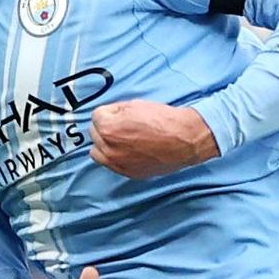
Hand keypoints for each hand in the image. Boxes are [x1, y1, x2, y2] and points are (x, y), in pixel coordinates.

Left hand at [90, 101, 217, 177]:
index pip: (96, 116)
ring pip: (97, 152)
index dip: (111, 112)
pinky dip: (115, 156)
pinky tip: (127, 150)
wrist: (183, 140)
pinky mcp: (128, 173)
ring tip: (121, 138)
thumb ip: (115, 111)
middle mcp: (109, 149)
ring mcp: (118, 164)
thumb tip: (107, 116)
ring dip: (105, 144)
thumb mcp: (135, 105)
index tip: (120, 113)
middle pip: (94, 134)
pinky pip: (111, 164)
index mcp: (108, 129)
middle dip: (105, 127)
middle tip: (122, 124)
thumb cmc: (164, 122)